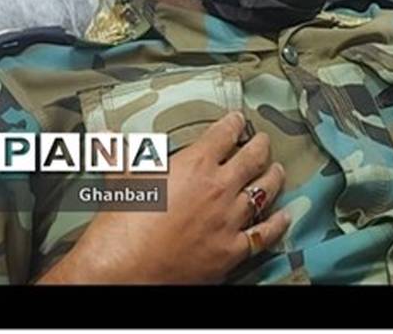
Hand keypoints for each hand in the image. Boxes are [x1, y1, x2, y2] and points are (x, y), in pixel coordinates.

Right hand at [38, 112, 289, 283]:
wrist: (122, 271)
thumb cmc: (120, 226)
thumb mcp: (121, 180)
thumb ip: (121, 154)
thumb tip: (106, 136)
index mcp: (196, 164)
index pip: (225, 133)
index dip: (234, 123)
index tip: (237, 120)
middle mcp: (220, 187)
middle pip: (254, 157)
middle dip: (261, 145)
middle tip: (263, 141)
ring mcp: (229, 219)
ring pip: (265, 191)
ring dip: (273, 177)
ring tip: (277, 170)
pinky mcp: (232, 249)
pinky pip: (264, 233)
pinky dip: (277, 223)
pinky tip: (285, 216)